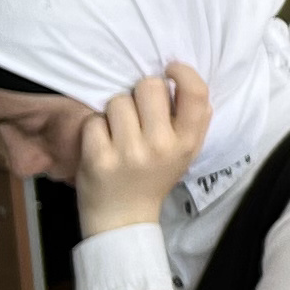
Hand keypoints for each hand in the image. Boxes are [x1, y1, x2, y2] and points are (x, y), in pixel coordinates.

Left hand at [72, 66, 212, 232]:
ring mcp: (129, 152)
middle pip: (149, 86)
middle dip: (139, 94)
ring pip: (117, 101)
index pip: (196, 93)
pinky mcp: (99, 158)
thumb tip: (189, 82)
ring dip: (114, 113)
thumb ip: (193, 121)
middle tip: (137, 113)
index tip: (168, 71)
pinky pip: (94, 121)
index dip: (182, 72)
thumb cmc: (155, 177)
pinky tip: (102, 145)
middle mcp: (161, 146)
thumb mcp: (184, 153)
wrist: (124, 219)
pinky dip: (95, 129)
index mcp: (186, 142)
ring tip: (118, 133)